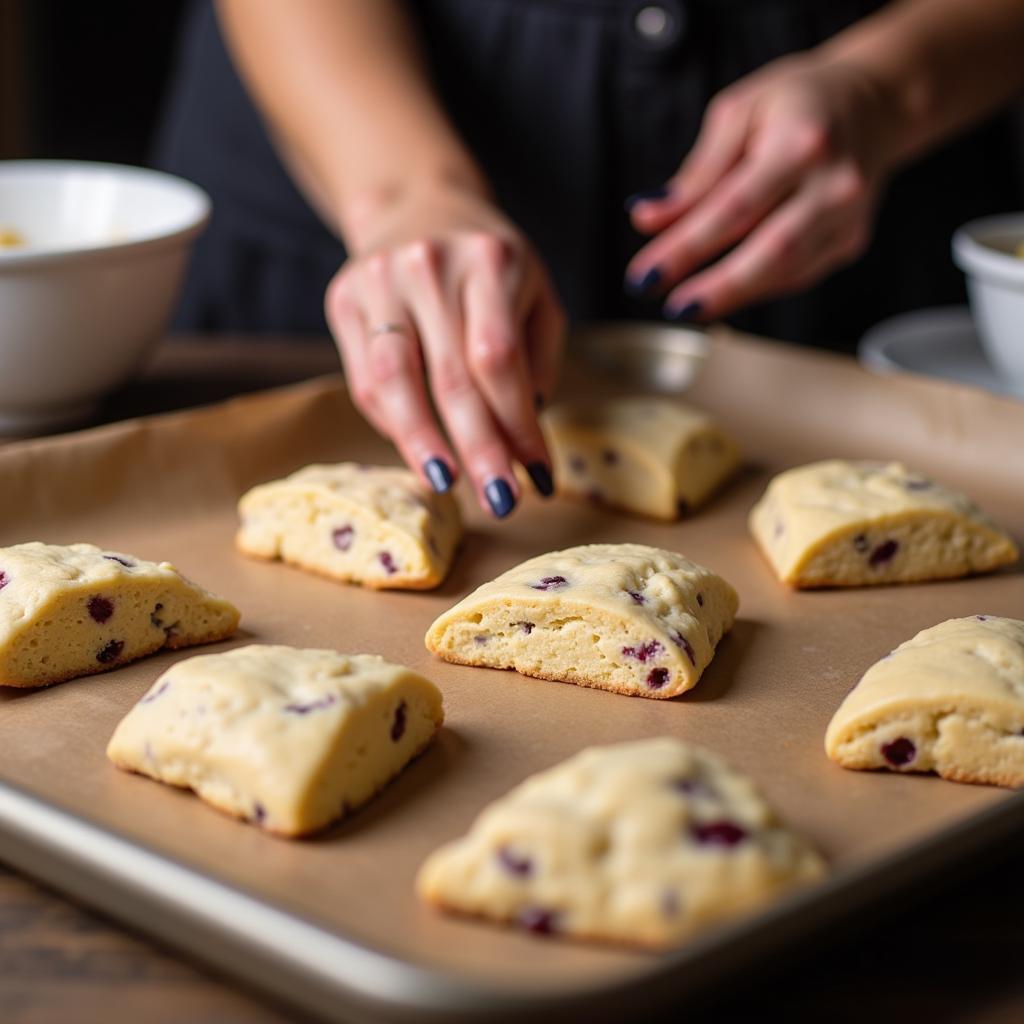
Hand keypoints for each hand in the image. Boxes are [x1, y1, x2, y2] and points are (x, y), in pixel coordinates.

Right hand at [326, 185, 564, 517]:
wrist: (416, 203)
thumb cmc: (489, 262)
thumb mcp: (535, 292)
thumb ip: (536, 360)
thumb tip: (521, 443)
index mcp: (488, 260)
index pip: (500, 359)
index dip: (519, 424)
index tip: (538, 474)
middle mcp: (428, 266)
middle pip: (451, 377)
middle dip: (479, 449)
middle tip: (501, 503)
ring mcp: (377, 281)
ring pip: (394, 381)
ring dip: (421, 443)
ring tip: (447, 485)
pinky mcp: (342, 300)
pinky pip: (364, 380)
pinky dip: (394, 423)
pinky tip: (422, 449)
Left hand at [625, 53, 898, 320]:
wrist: (875, 103)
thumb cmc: (796, 102)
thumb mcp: (738, 114)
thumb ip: (695, 173)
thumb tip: (646, 218)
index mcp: (802, 141)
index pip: (733, 207)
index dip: (686, 247)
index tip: (645, 275)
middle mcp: (834, 183)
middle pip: (770, 250)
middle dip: (716, 287)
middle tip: (672, 309)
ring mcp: (848, 217)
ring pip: (786, 271)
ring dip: (732, 295)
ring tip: (687, 307)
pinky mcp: (851, 241)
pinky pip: (797, 275)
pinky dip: (756, 288)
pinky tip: (723, 292)